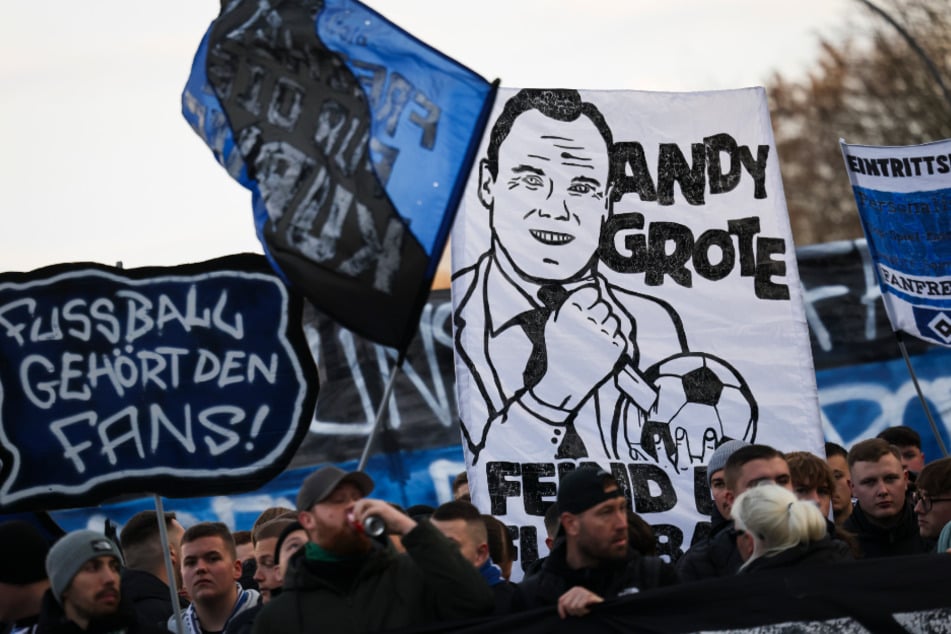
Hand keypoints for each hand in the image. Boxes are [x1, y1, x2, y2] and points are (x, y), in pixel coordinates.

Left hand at [351, 498, 416, 535]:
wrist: (404, 526)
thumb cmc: (393, 527)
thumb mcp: (380, 525)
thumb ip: (370, 526)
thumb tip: (361, 530)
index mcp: (377, 504)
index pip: (362, 501)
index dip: (354, 506)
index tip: (349, 514)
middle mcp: (378, 502)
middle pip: (362, 500)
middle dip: (354, 508)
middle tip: (352, 519)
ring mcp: (380, 505)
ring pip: (364, 502)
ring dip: (358, 511)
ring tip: (356, 521)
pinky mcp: (382, 509)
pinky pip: (369, 510)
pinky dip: (364, 517)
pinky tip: (362, 523)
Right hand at [532, 285, 627, 409]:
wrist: (564, 382)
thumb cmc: (558, 350)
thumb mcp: (555, 322)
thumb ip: (572, 300)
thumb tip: (597, 282)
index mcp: (569, 312)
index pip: (592, 291)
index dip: (592, 298)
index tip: (587, 307)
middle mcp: (586, 320)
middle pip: (605, 304)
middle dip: (600, 312)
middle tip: (591, 326)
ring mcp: (602, 334)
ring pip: (615, 318)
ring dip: (608, 325)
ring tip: (596, 337)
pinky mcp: (614, 348)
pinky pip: (620, 333)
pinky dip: (613, 339)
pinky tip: (601, 348)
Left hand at [557, 586, 603, 618]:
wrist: (602, 605)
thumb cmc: (589, 606)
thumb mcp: (577, 603)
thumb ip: (570, 603)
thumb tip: (561, 611)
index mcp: (573, 590)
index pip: (561, 600)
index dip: (561, 610)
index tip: (564, 617)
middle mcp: (576, 589)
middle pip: (566, 604)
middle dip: (572, 612)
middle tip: (580, 612)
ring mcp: (582, 592)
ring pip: (572, 607)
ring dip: (579, 612)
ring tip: (584, 611)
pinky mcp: (587, 595)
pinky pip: (579, 607)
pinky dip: (583, 611)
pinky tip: (588, 610)